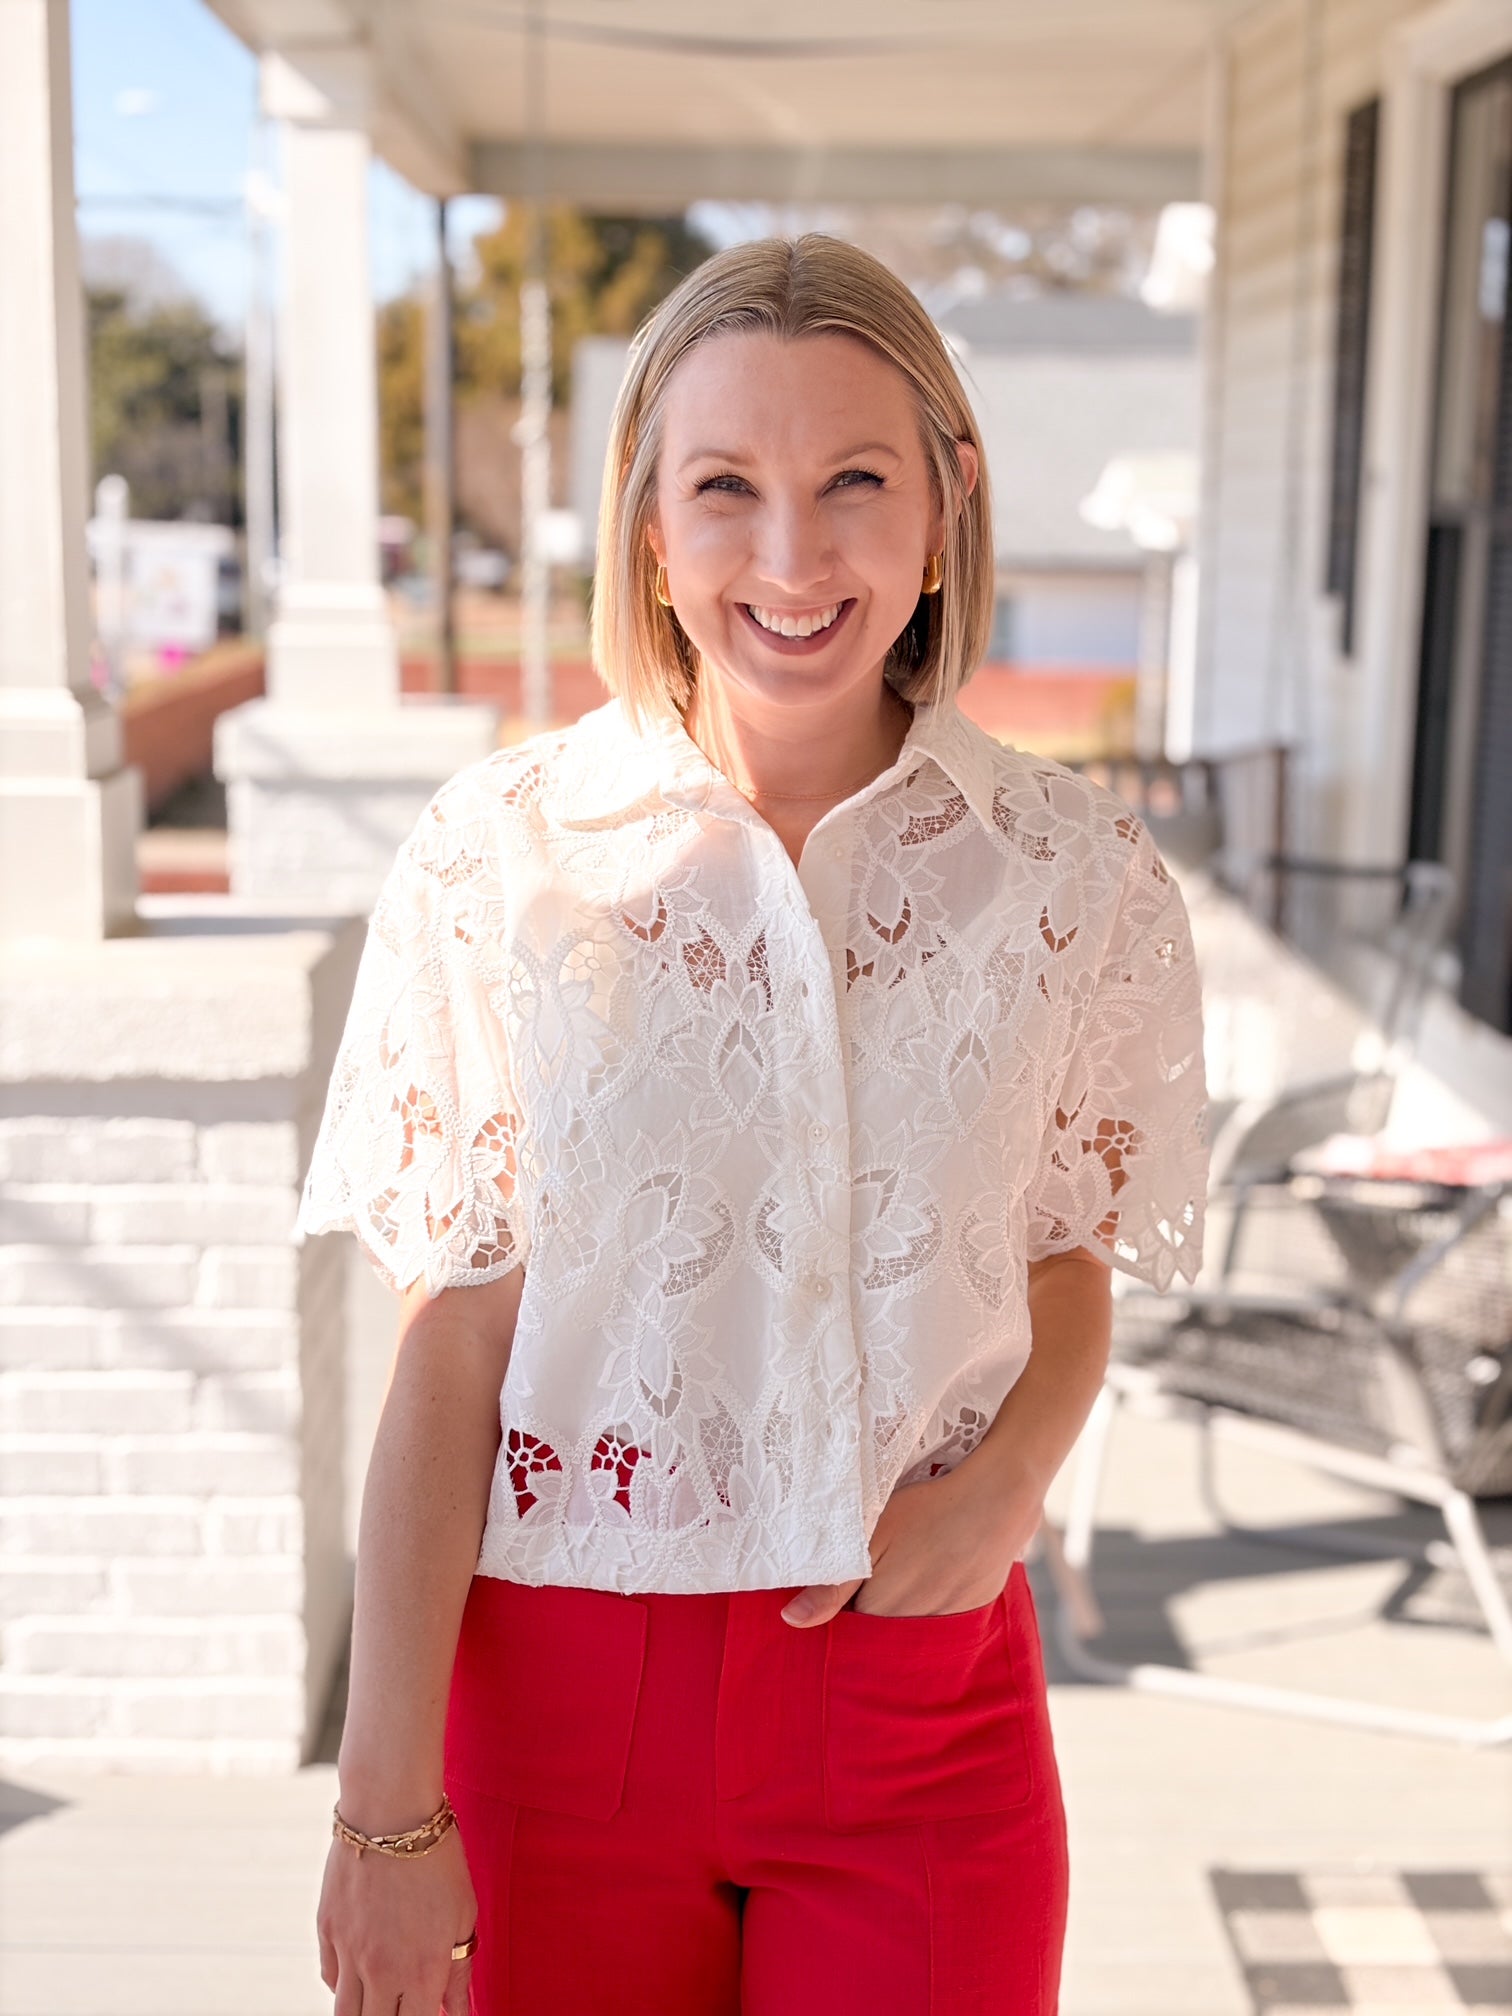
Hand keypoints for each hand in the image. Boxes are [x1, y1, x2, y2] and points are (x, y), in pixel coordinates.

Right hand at [317, 1820, 476, 2014]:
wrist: (390, 1812)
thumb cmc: (438, 1859)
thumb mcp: (464, 1913)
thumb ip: (460, 1970)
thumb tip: (460, 2012)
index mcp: (424, 1970)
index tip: (429, 2013)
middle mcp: (384, 1971)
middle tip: (402, 2003)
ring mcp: (350, 1954)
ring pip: (345, 2014)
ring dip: (364, 2013)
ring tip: (378, 2000)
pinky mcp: (327, 1932)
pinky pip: (330, 1979)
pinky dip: (344, 1985)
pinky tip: (360, 1975)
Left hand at [780, 1448, 1043, 1626]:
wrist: (998, 1495)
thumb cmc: (927, 1508)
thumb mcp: (871, 1534)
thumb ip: (833, 1584)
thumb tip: (792, 1622)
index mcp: (885, 1610)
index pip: (850, 1628)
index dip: (844, 1606)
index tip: (845, 1585)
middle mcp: (917, 1627)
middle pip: (881, 1631)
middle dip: (872, 1611)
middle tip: (879, 1569)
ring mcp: (951, 1621)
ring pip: (912, 1627)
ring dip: (903, 1609)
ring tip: (909, 1567)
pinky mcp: (975, 1609)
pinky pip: (943, 1620)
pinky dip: (934, 1601)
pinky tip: (936, 1570)